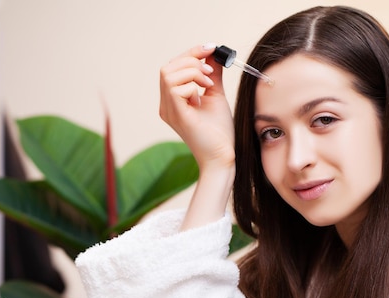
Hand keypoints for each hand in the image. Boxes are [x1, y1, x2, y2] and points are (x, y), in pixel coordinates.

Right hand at [159, 44, 235, 172]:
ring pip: (169, 75)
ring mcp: (169, 111)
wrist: (222, 157)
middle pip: (167, 68)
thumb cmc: (219, 132)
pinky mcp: (177, 116)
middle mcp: (166, 105)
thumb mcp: (215, 95)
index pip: (172, 68)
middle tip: (210, 71)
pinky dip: (192, 85)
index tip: (210, 48)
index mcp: (172, 100)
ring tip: (208, 84)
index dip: (190, 54)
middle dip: (190, 60)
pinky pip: (175, 89)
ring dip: (192, 72)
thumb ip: (212, 75)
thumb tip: (213, 53)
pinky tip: (204, 96)